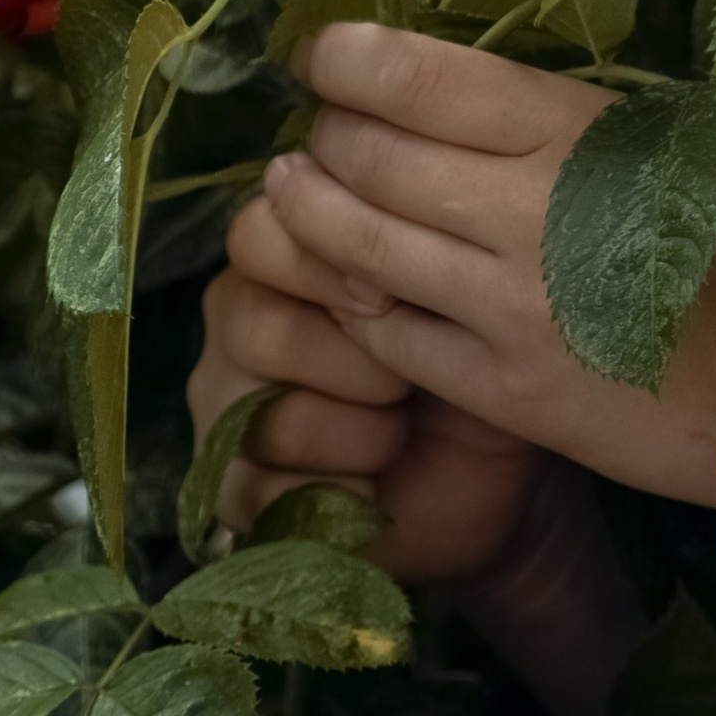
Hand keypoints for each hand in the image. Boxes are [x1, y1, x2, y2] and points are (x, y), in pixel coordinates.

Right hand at [191, 190, 545, 587]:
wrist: (488, 465)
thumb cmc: (468, 352)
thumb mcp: (453, 292)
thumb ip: (411, 246)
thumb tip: (390, 220)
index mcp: (278, 256)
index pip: (257, 236)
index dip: (327, 265)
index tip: (392, 297)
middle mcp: (238, 325)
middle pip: (262, 328)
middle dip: (355, 357)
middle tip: (407, 379)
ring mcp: (227, 411)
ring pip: (275, 419)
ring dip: (363, 432)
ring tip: (402, 429)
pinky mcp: (236, 492)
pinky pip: (273, 495)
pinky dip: (345, 492)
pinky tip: (379, 484)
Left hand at [259, 26, 715, 513]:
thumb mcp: (707, 138)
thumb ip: (604, 106)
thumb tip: (595, 48)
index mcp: (580, 133)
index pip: (425, 81)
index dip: (352, 60)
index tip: (324, 51)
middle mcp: (527, 214)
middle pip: (372, 158)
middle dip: (327, 132)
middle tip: (319, 119)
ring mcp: (506, 312)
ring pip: (362, 250)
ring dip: (310, 212)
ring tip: (288, 188)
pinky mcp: (503, 395)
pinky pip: (392, 337)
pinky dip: (353, 301)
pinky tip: (341, 282)